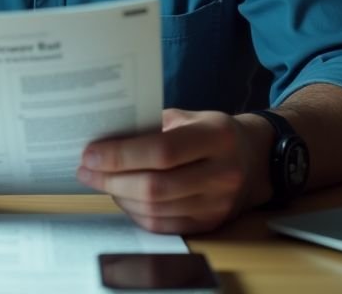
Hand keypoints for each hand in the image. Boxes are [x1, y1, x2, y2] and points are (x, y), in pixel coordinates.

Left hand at [75, 108, 265, 233]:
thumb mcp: (189, 117)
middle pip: (155, 187)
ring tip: (100, 181)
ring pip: (155, 210)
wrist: (255, 160)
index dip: (121, 156)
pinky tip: (122, 196)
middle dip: (111, 179)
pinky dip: (135, 212)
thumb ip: (153, 125)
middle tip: (86, 170)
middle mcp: (222, 173)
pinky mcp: (210, 224)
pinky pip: (162, 225)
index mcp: (217, 137)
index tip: (90, 153)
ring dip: (119, 196)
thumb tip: (104, 136)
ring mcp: (218, 204)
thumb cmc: (212, 132)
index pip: (162, 151)